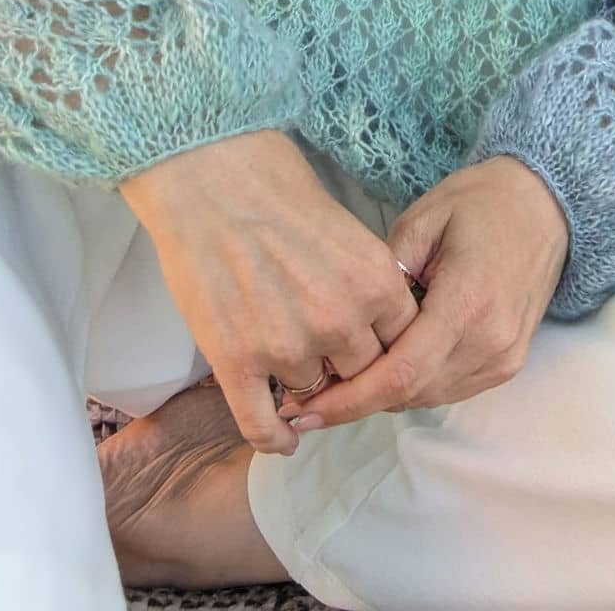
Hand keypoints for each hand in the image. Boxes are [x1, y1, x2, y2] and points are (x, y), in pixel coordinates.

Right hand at [118, 129, 421, 456]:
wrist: (211, 176)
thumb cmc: (277, 188)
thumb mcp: (348, 229)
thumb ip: (366, 284)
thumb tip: (374, 328)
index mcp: (375, 282)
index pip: (403, 344)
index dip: (388, 350)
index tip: (373, 351)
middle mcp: (340, 320)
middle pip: (361, 375)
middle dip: (347, 367)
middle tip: (329, 356)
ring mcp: (287, 345)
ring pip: (310, 393)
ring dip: (302, 381)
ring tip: (285, 354)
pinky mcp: (236, 361)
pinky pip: (262, 426)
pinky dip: (274, 438)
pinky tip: (282, 437)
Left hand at [278, 156, 569, 430]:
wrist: (546, 206)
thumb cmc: (480, 202)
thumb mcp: (422, 219)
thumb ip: (384, 272)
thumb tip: (347, 319)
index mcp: (468, 303)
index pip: (402, 372)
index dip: (351, 397)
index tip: (304, 409)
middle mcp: (490, 342)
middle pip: (411, 394)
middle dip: (358, 401)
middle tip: (306, 399)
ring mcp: (504, 359)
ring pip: (428, 397)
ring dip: (384, 397)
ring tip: (337, 386)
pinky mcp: (508, 364)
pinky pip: (450, 388)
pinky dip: (413, 386)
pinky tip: (384, 369)